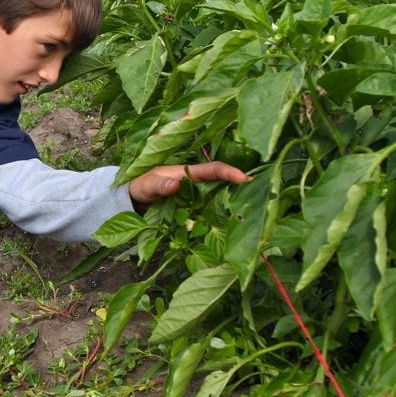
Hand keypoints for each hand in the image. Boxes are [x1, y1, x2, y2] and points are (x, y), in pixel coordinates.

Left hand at [129, 160, 250, 207]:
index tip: (245, 178)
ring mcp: (196, 198)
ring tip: (253, 213)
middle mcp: (196, 184)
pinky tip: (232, 227)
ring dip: (234, 203)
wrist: (133, 199)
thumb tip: (175, 184)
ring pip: (219, 199)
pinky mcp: (193, 210)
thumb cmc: (140, 187)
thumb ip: (159, 185)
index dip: (229, 172)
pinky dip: (221, 218)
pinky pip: (210, 213)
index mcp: (188, 173)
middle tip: (262, 194)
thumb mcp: (147, 185)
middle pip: (223, 184)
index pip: (212, 169)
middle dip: (241, 187)